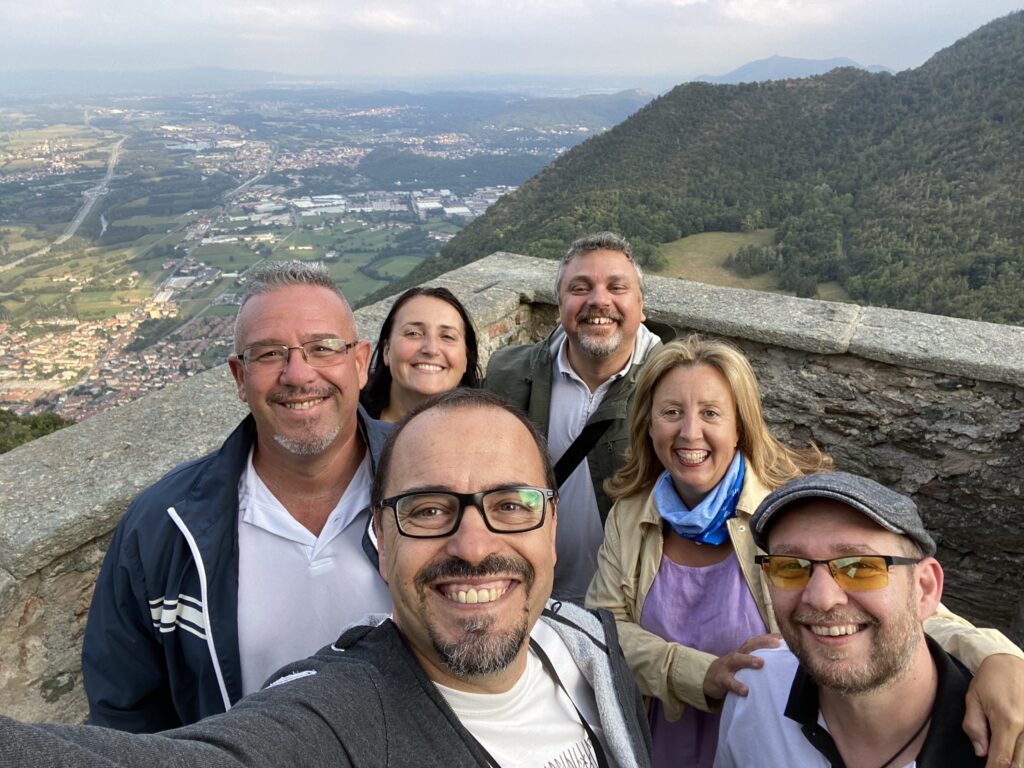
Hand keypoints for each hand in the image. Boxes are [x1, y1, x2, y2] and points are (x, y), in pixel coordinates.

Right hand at [702, 633, 780, 701]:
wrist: (708, 679)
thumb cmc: (731, 671)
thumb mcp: (742, 664)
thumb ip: (757, 661)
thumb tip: (781, 661)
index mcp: (742, 652)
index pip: (756, 641)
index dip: (768, 637)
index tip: (783, 636)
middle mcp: (735, 656)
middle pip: (748, 645)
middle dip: (762, 643)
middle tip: (777, 644)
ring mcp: (726, 666)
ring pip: (736, 659)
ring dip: (748, 660)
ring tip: (761, 663)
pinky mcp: (720, 679)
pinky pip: (729, 682)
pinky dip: (737, 685)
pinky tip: (746, 691)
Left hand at [961, 653, 1023, 767]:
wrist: (1011, 661)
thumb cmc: (991, 679)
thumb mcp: (973, 699)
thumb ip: (974, 728)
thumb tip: (981, 753)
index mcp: (1008, 721)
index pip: (1002, 759)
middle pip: (1021, 761)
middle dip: (1008, 765)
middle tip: (996, 761)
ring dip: (1017, 757)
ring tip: (1005, 751)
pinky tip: (1016, 745)